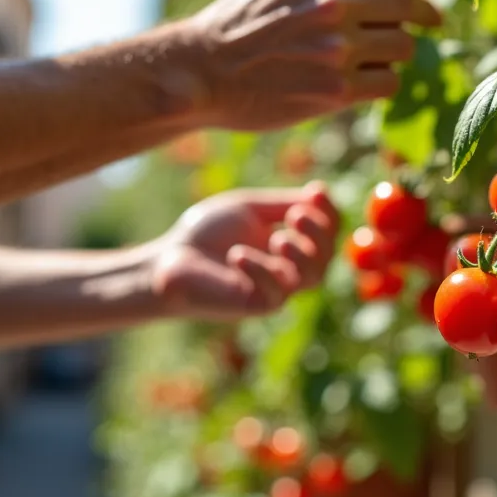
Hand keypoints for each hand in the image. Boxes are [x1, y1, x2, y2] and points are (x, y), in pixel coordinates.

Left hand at [149, 182, 340, 320]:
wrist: (169, 258)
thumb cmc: (206, 233)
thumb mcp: (248, 209)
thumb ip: (282, 203)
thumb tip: (320, 191)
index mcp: (289, 243)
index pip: (325, 232)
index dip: (327, 212)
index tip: (316, 191)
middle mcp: (288, 268)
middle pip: (325, 256)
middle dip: (320, 234)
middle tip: (297, 216)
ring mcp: (274, 289)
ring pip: (311, 278)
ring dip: (302, 255)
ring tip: (277, 237)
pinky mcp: (256, 305)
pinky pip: (276, 293)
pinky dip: (261, 270)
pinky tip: (237, 254)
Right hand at [177, 0, 441, 131]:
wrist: (202, 73)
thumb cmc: (238, 22)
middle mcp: (332, 1)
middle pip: (408, 4)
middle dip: (418, 15)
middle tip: (426, 22)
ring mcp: (337, 48)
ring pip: (404, 45)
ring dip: (396, 51)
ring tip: (377, 55)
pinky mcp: (336, 89)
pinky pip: (390, 82)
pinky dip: (383, 82)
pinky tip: (364, 80)